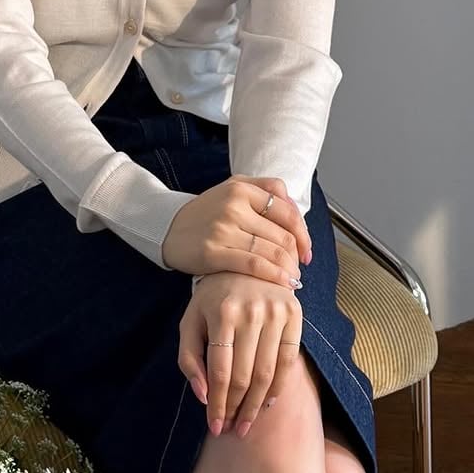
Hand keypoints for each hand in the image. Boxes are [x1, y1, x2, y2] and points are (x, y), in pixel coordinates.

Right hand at [161, 176, 311, 284]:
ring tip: (294, 279)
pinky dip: (275, 276)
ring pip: (271, 251)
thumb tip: (296, 208)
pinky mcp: (213, 252)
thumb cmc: (206, 212)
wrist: (167, 227)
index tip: (306, 250)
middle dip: (297, 256)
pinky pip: (254, 265)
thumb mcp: (232, 188)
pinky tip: (285, 284)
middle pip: (282, 235)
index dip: (303, 234)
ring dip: (289, 269)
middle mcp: (233, 205)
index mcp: (241, 188)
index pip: (287, 211)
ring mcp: (223, 228)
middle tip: (300, 268)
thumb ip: (265, 190)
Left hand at [178, 272, 303, 435]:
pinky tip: (266, 403)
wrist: (245, 263)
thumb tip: (203, 396)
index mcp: (221, 312)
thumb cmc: (212, 299)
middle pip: (244, 376)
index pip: (220, 371)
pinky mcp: (294, 313)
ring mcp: (275, 312)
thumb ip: (189, 358)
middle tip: (231, 429)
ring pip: (267, 373)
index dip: (217, 404)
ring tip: (246, 423)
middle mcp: (250, 311)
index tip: (215, 426)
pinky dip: (279, 387)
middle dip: (235, 409)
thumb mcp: (190, 321)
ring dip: (256, 406)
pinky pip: (289, 361)